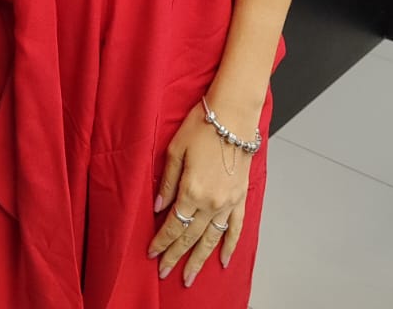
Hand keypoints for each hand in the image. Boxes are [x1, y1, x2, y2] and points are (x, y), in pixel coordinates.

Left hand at [147, 102, 252, 285]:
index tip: (152, 253)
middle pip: (190, 237)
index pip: (173, 225)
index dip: (161, 242)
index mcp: (191, 191)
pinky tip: (223, 260)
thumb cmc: (202, 127)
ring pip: (211, 239)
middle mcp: (211, 202)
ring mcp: (228, 203)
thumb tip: (158, 208)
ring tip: (190, 277)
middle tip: (164, 272)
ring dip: (199, 260)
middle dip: (175, 256)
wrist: (233, 116)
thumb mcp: (174, 151)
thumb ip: (166, 183)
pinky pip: (236, 228)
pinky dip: (230, 246)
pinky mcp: (241, 198)